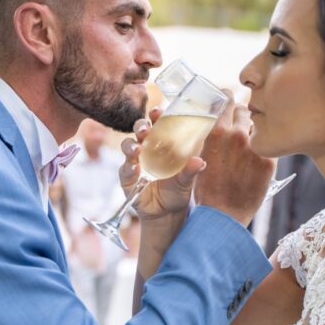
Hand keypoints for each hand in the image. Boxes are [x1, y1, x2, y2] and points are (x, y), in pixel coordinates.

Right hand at [120, 107, 205, 221]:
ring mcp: (135, 162)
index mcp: (162, 144)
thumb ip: (191, 170)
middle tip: (145, 129)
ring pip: (128, 146)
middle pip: (139, 130)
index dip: (156, 115)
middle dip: (140, 126)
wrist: (166, 213)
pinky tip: (135, 170)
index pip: (158, 124)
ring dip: (131, 145)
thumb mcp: (186, 180)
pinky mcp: (127, 178)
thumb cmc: (177, 190)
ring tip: (137, 149)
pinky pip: (125, 170)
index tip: (158, 111)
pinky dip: (129, 168)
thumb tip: (199, 161)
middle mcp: (147, 149)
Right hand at [194, 102, 274, 226]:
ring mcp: (256, 148)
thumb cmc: (206, 190)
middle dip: (239, 113)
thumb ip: (207, 137)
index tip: (226, 96)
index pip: (226, 98)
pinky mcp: (269, 162)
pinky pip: (267, 145)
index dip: (225, 95)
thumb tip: (212, 122)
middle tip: (236, 122)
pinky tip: (253, 157)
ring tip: (245, 142)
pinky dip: (261, 147)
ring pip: (257, 127)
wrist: (223, 217)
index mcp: (218, 132)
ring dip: (251, 130)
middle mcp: (238, 136)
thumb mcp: (199, 157)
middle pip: (243, 109)